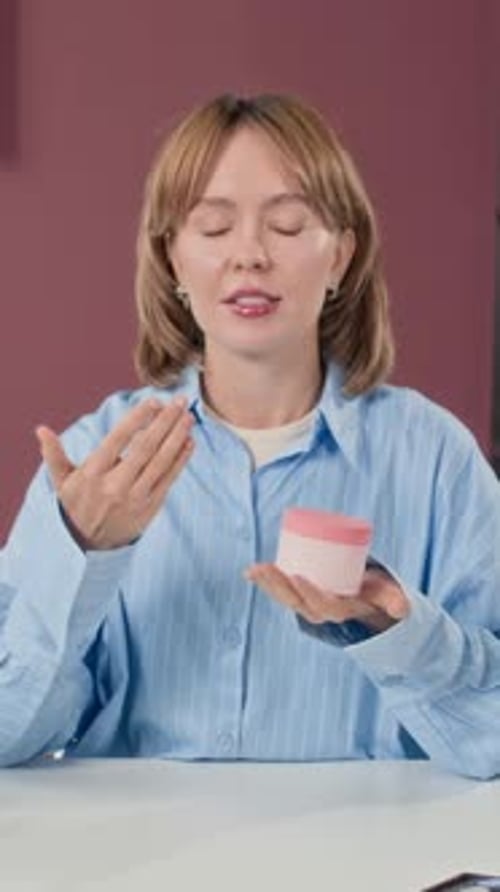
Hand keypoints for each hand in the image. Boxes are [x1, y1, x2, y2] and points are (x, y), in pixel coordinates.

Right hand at [36, 398, 193, 549]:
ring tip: (188, 417)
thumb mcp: (62, 481)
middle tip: (180, 401)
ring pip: (162, 462)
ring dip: (178, 437)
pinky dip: (181, 459)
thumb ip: (54, 453)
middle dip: (165, 422)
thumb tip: (41, 429)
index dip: (138, 418)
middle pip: (146, 448)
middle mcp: (116, 484)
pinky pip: (170, 478)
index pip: (119, 439)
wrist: (90, 545)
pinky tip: (189, 441)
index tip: (154, 401)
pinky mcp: (151, 506)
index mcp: (94, 473)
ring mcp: (136, 497)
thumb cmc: (76, 504)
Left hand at [244, 563, 409, 632]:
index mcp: (339, 611)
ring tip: (253, 570)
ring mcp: (307, 604)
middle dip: (279, 586)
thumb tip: (403, 610)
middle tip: (266, 568)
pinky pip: (280, 591)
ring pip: (284, 598)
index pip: (321, 606)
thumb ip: (395, 601)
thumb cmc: (376, 593)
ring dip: (267, 584)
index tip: (299, 577)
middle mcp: (319, 611)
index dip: (309, 593)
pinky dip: (265, 583)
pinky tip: (250, 573)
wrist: (368, 599)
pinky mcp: (300, 595)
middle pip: (296, 602)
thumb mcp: (387, 595)